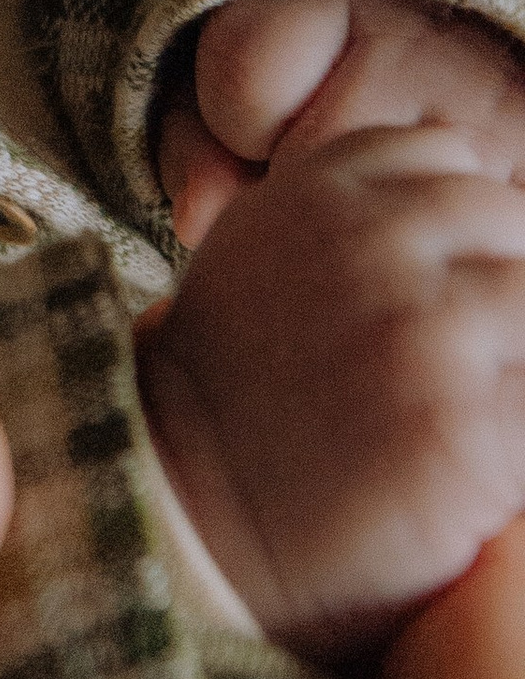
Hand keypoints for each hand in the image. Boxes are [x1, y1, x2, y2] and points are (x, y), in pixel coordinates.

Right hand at [143, 0, 524, 656]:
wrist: (187, 522)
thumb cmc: (239, 406)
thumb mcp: (266, 261)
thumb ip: (352, 221)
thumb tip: (479, 217)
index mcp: (317, 193)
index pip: (451, 156)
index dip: (454, 224)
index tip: (431, 293)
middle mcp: (369, 243)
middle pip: (511, 220)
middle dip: (497, 290)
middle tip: (455, 364)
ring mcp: (423, 328)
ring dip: (516, 357)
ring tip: (470, 408)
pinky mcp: (464, 426)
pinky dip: (519, 434)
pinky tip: (478, 462)